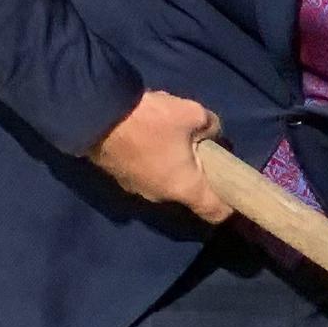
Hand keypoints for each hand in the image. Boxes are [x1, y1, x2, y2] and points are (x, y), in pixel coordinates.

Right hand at [88, 89, 225, 221]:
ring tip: (175, 135)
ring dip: (175, 163)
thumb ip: (211, 127)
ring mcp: (136, 188)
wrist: (91, 115)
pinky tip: (151, 135)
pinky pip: (147, 171)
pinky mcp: (119, 176)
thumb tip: (212, 133)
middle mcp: (160, 196)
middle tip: (206, 150)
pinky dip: (155, 158)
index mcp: (184, 188)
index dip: (230, 204)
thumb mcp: (193, 114)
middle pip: (190, 193)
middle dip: (200, 174)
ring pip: (166, 180)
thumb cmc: (149, 120)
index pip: (215, 212)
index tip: (235, 188)